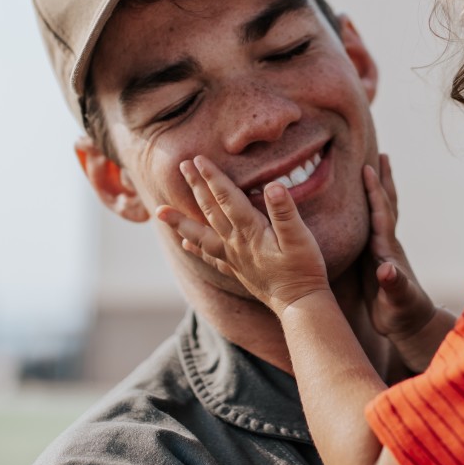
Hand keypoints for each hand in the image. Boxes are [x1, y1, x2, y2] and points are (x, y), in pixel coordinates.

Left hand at [157, 156, 330, 316]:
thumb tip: (274, 186)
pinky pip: (209, 256)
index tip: (198, 159)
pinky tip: (184, 243)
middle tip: (181, 165)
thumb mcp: (300, 238)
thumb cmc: (303, 270)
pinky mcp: (237, 269)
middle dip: (196, 186)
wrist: (299, 305)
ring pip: (201, 234)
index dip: (213, 177)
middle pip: (210, 209)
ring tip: (160, 211)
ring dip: (181, 220)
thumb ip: (285, 212)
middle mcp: (235, 243)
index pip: (227, 197)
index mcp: (250, 230)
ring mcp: (233, 257)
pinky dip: (195, 247)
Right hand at [363, 155, 447, 361]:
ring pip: (382, 213)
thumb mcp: (397, 301)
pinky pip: (374, 226)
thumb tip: (386, 270)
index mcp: (387, 250)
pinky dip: (370, 209)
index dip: (374, 191)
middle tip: (381, 154)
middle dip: (384, 181)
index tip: (367, 167)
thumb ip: (393, 285)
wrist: (413, 326)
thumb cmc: (403, 314)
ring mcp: (385, 250)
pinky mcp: (379, 258)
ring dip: (380, 190)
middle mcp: (388, 245)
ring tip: (375, 169)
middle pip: (387, 205)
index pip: (381, 214)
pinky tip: (364, 206)